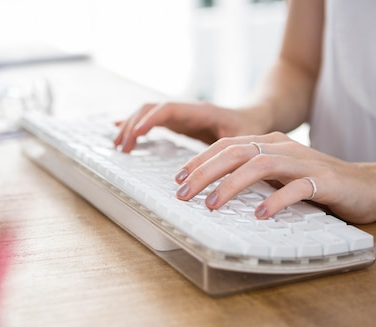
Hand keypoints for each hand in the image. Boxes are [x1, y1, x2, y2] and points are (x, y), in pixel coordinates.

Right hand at [114, 101, 267, 152]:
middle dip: (133, 125)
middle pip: (151, 109)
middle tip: (122, 147)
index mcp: (201, 111)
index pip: (168, 109)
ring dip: (131, 126)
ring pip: (148, 113)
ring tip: (119, 144)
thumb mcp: (245, 139)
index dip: (149, 120)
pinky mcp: (180, 123)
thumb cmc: (252, 127)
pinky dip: (137, 126)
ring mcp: (182, 116)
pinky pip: (154, 121)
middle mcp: (188, 110)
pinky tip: (123, 131)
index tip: (135, 133)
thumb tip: (215, 169)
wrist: (257, 116)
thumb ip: (230, 151)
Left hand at [173, 132, 375, 223]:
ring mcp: (304, 162)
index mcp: (268, 143)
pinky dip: (275, 200)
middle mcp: (283, 147)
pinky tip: (259, 214)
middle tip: (183, 194)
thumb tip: (210, 190)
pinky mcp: (324, 181)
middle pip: (236, 152)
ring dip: (231, 185)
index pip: (226, 146)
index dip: (199, 160)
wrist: (367, 186)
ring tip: (211, 205)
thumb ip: (250, 176)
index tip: (178, 178)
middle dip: (205, 172)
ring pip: (260, 165)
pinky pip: (296, 188)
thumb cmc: (314, 183)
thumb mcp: (277, 176)